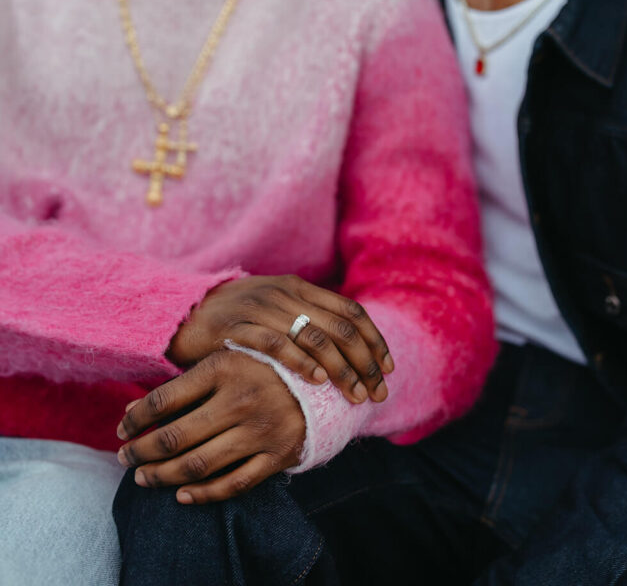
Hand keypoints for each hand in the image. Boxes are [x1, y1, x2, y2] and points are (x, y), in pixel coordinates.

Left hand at [117, 350, 305, 504]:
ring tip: (144, 478)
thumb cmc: (263, 366)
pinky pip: (233, 484)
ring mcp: (260, 430)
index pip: (164, 399)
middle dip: (141, 452)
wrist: (322, 379)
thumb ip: (183, 384)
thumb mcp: (225, 360)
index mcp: (225, 368)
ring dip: (163, 476)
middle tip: (124, 459)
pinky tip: (181, 495)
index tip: (121, 429)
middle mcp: (241, 399)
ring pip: (198, 465)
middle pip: (175, 437)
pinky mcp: (277, 454)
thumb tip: (131, 412)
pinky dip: (202, 495)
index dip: (136, 418)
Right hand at [167, 274, 392, 404]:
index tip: (388, 369)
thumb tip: (349, 348)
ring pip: (316, 336)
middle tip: (377, 393)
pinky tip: (317, 382)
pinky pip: (278, 343)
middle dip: (365, 362)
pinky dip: (301, 362)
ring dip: (341, 369)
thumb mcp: (274, 311)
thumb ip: (306, 320)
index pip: (351, 311)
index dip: (375, 340)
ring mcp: (262, 307)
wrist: (182, 313)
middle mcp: (286, 292)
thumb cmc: (235, 319)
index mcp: (299, 287)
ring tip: (355, 395)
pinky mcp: (239, 325)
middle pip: (341, 327)